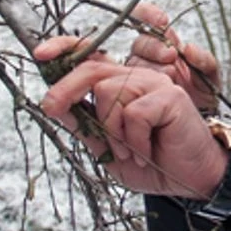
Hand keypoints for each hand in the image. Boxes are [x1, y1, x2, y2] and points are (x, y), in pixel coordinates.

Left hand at [35, 35, 226, 199]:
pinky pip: (133, 113)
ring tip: (129, 152)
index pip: (92, 60)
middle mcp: (138, 79)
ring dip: (112, 132)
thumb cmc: (155, 164)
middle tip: (50, 107)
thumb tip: (55, 107)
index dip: (65, 50)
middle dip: (66, 88)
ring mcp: (155, 84)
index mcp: (121, 87)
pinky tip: (147, 153)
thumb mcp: (109, 149)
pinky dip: (135, 141)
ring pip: (108, 91)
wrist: (192, 180)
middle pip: (92, 69)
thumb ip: (86, 126)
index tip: (39, 55)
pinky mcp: (170, 95)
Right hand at [125, 3, 220, 114]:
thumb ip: (205, 61)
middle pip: (139, 43)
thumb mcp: (211, 77)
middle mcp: (148, 55)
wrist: (197, 121)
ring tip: (170, 78)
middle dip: (155, 47)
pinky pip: (126, 83)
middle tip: (171, 57)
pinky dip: (136, 84)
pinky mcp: (131, 91)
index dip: (148, 15)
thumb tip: (190, 49)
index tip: (161, 20)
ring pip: (133, 63)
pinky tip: (149, 89)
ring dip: (151, 68)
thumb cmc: (202, 95)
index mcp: (165, 42)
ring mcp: (138, 73)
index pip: (146, 19)